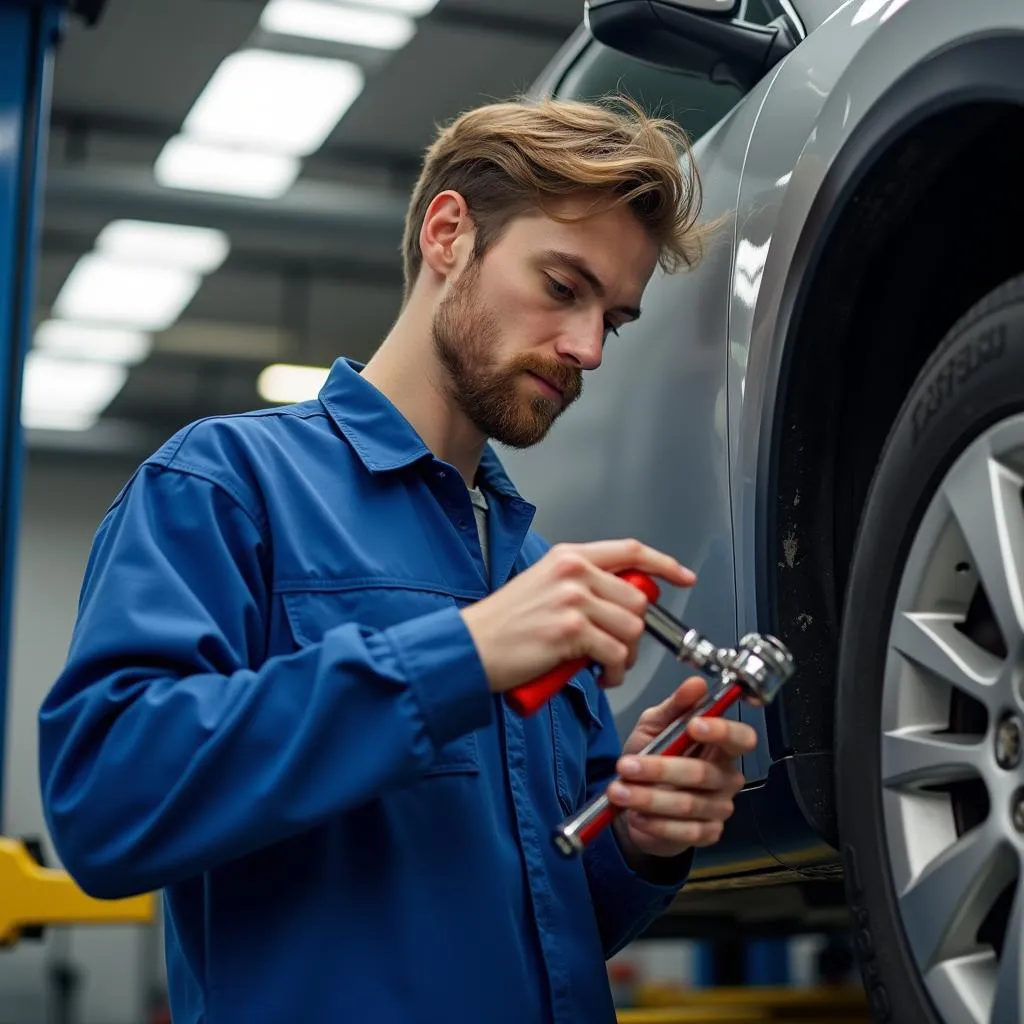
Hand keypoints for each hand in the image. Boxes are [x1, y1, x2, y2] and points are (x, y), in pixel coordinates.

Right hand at [460, 539, 694, 693]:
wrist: (469, 648)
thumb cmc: (501, 626)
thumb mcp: (541, 586)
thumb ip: (579, 585)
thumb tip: (618, 602)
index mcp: (567, 557)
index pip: (630, 551)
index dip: (664, 564)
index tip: (683, 577)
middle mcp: (573, 571)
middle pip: (637, 598)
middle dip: (636, 630)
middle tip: (617, 648)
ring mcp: (573, 598)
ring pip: (632, 628)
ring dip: (626, 655)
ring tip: (605, 665)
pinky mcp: (571, 629)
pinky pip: (616, 653)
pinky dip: (614, 672)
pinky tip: (598, 675)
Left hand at [608, 676, 756, 859]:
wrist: (638, 802)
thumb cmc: (652, 758)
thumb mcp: (655, 726)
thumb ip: (674, 706)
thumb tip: (695, 683)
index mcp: (721, 747)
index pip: (741, 739)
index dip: (722, 731)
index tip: (693, 725)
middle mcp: (726, 778)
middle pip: (703, 773)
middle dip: (660, 769)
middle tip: (626, 765)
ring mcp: (718, 808)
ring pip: (688, 804)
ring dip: (648, 798)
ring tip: (619, 790)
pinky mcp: (706, 834)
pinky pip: (683, 831)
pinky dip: (655, 823)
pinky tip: (635, 815)